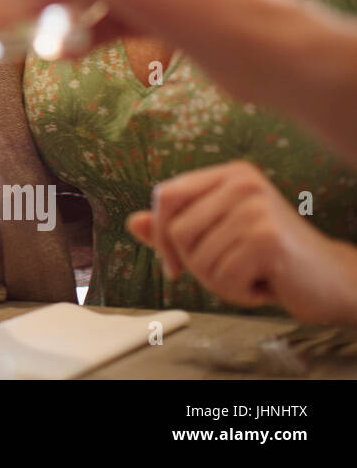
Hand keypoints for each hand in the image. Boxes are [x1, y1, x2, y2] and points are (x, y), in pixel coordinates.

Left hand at [128, 161, 356, 324]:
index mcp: (228, 174)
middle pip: (176, 231)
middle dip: (194, 265)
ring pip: (197, 259)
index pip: (165, 196)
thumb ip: (178, 228)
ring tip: (251, 275)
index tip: (172, 263)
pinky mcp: (267, 239)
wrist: (333, 280)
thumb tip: (133, 223)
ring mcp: (256, 208)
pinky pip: (221, 277)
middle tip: (230, 270)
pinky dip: (237, 293)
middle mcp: (242, 182)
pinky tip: (264, 285)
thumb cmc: (271, 258)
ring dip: (219, 282)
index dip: (161, 234)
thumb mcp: (219, 236)